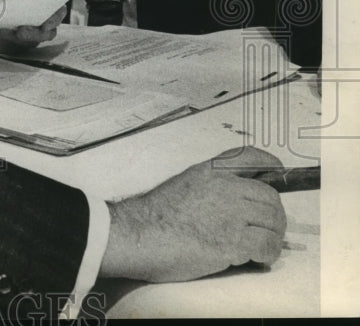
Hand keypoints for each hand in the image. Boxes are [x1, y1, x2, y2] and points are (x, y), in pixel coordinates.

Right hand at [100, 147, 287, 282]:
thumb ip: (210, 186)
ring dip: (273, 236)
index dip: (271, 166)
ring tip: (260, 246)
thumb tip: (235, 199)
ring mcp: (231, 214)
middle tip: (267, 228)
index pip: (251, 157)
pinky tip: (256, 259)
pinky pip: (268, 246)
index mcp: (210, 171)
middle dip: (274, 215)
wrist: (138, 235)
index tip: (278, 174)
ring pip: (274, 222)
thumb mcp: (183, 184)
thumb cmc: (154, 217)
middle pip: (270, 196)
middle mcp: (224, 188)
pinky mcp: (233, 241)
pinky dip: (267, 255)